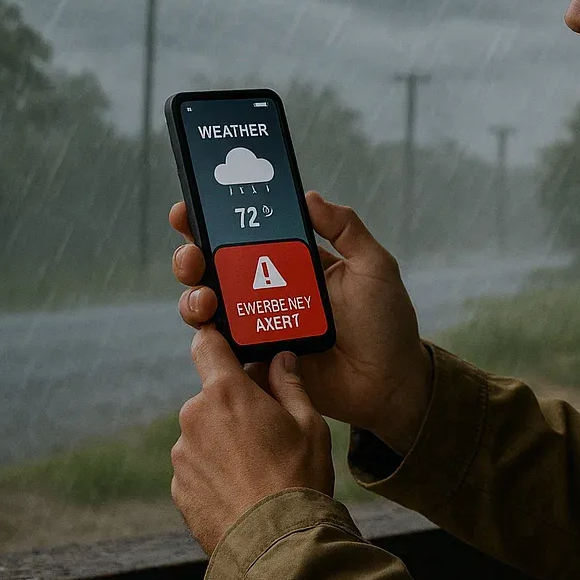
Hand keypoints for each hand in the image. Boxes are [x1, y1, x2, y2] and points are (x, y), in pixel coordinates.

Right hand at [170, 193, 432, 454]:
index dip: (214, 219)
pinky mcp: (255, 361)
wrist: (389, 383)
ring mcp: (257, 326)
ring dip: (194, 295)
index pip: (245, 234)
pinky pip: (219, 349)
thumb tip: (310, 195)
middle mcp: (266, 291)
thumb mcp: (373, 267)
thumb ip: (346, 229)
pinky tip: (211, 327)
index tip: (193, 206)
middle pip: (214, 267)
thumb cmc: (385, 323)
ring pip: (208, 305)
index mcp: (291, 262)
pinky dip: (206, 336)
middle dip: (191, 254)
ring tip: (206, 296)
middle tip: (192, 253)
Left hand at [171, 327, 333, 553]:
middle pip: (211, 396)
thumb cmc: (299, 477)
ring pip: (203, 434)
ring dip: (223, 442)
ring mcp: (182, 455)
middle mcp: (194, 417)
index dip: (216, 340)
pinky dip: (215, 473)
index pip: (206, 345)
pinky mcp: (178, 488)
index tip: (227, 345)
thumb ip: (289, 385)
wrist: (276, 544)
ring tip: (258, 469)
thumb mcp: (309, 423)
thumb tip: (280, 359)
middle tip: (266, 430)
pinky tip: (243, 490)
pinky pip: (197, 467)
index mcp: (226, 392)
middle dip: (233, 406)